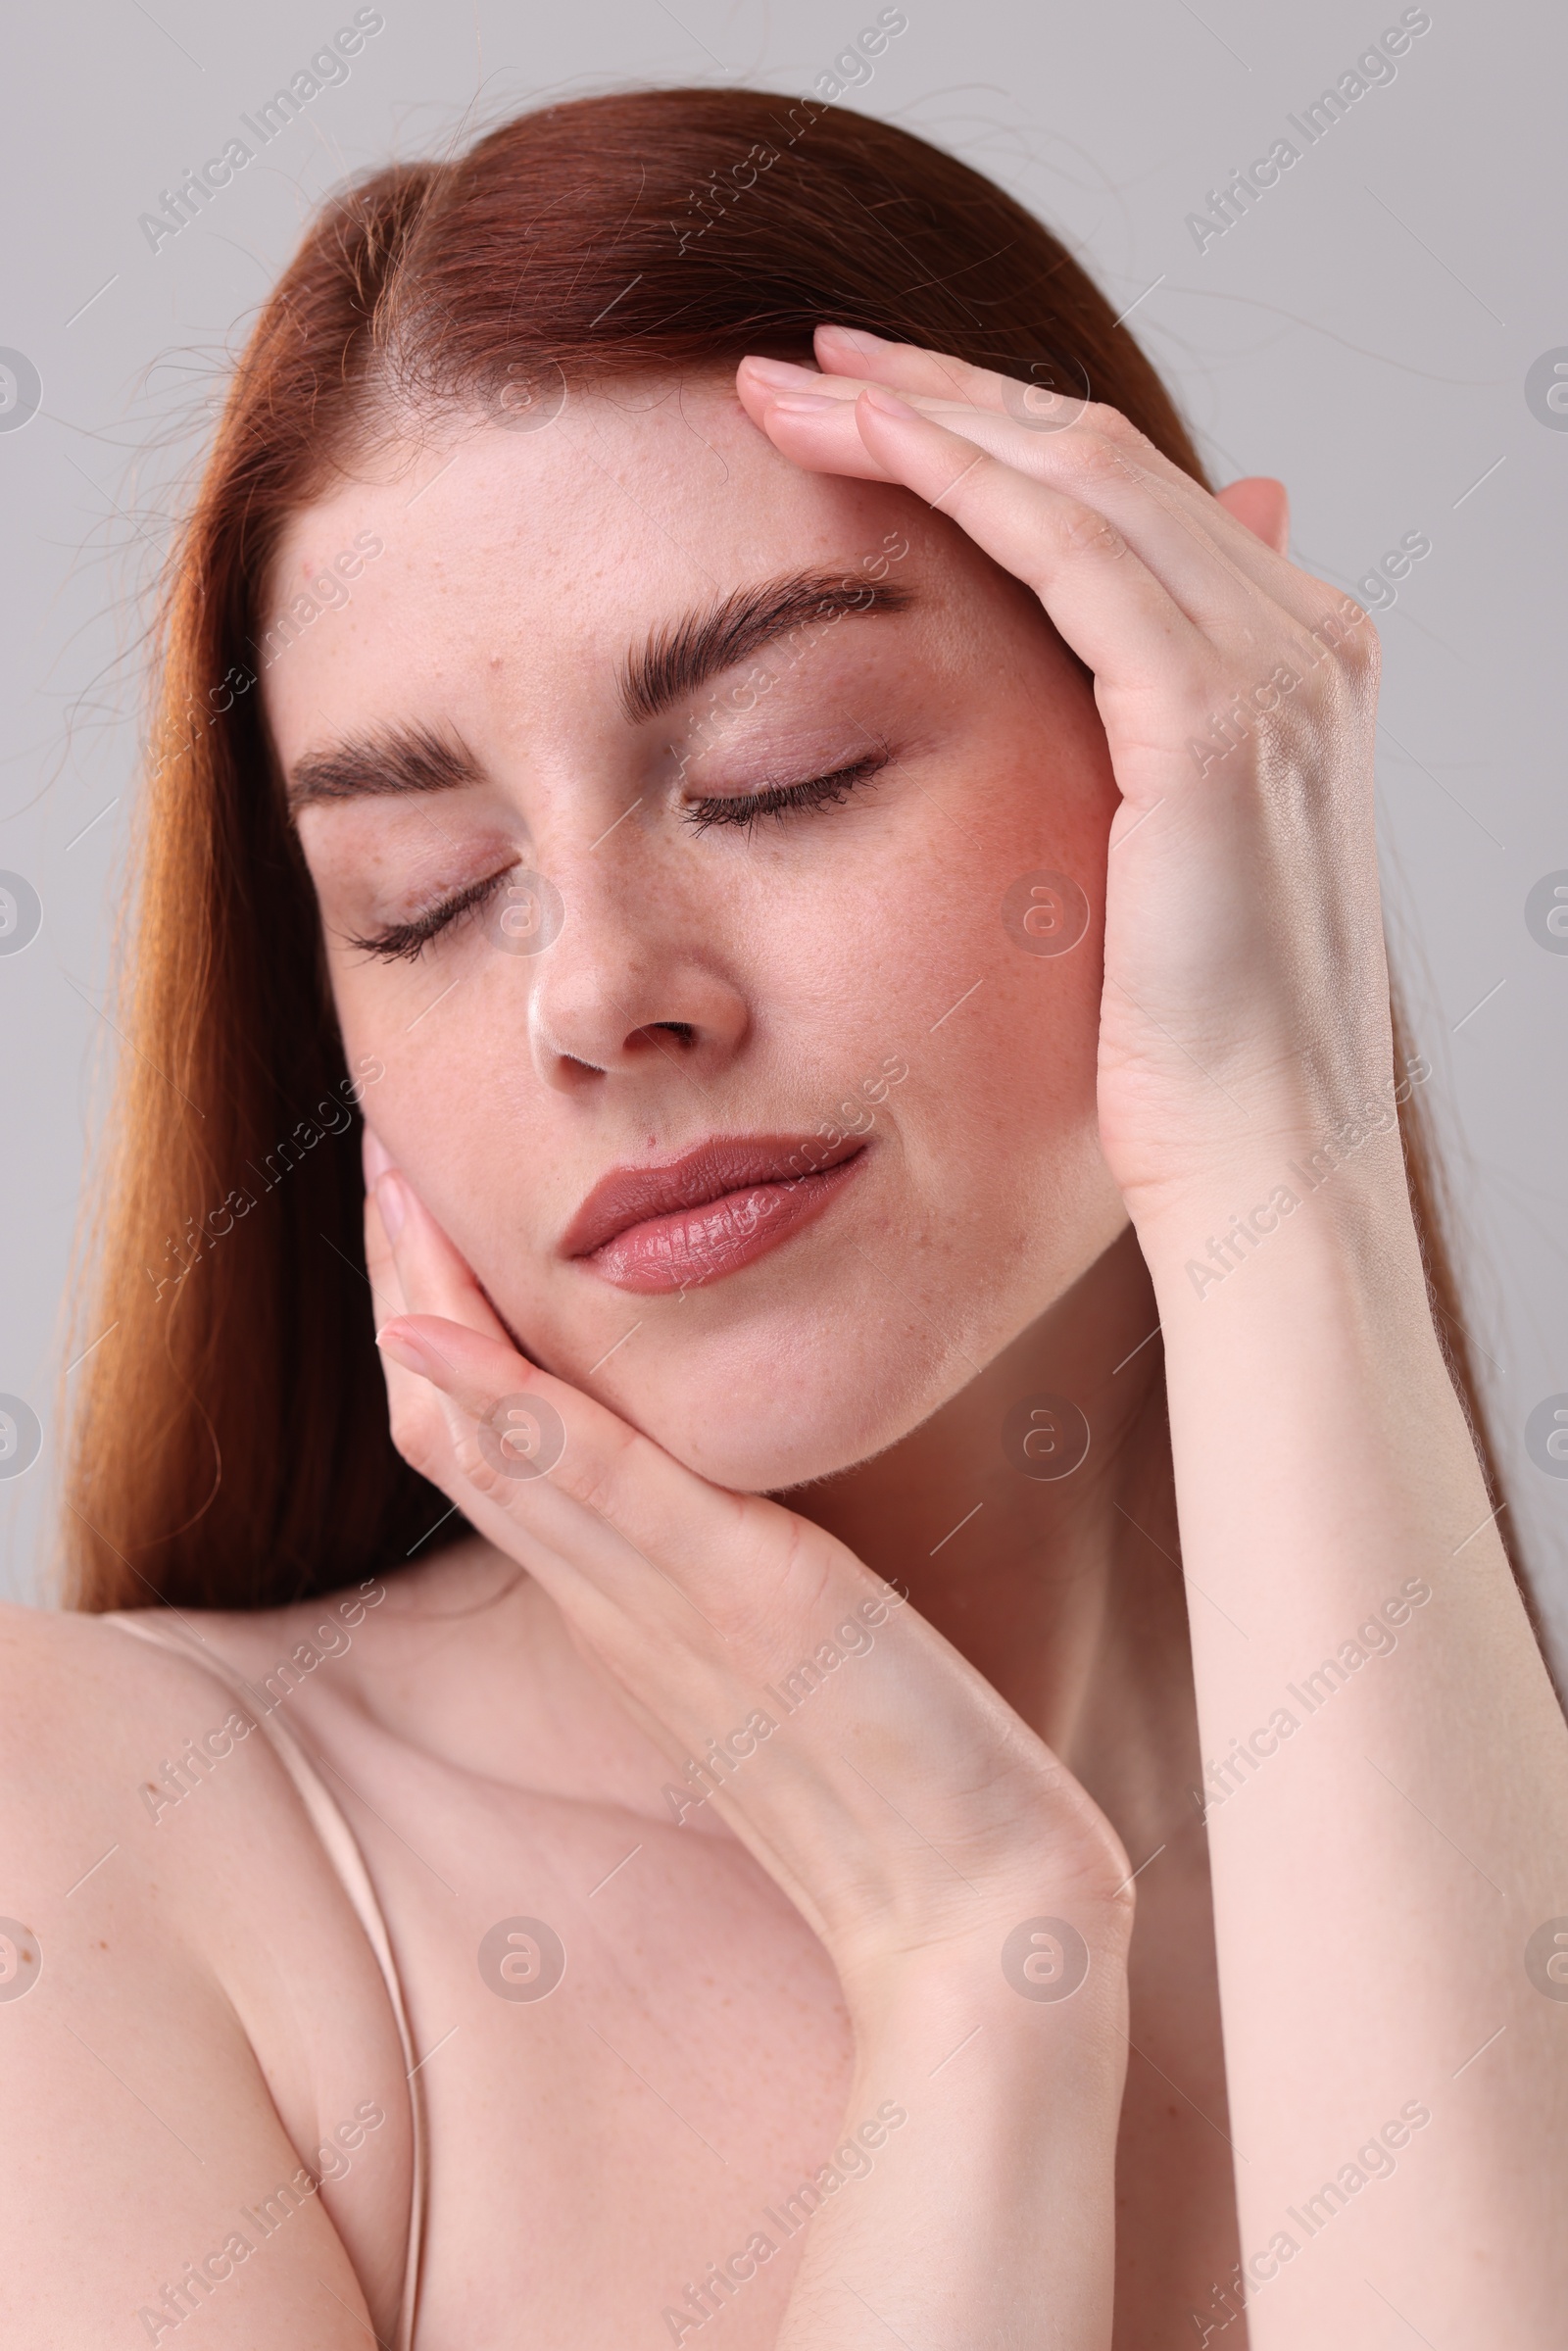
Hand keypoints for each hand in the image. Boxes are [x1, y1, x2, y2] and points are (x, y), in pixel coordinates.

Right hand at [361, 1132, 1131, 2005]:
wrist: (976, 1916)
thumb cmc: (902, 1781)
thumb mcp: (791, 1653)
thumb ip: (728, 1578)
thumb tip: (714, 1505)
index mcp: (625, 1602)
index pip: (490, 1444)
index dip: (438, 1326)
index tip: (425, 1212)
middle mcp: (615, 1601)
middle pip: (459, 1428)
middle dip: (409, 1287)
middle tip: (383, 1160)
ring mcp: (663, 1605)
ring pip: (495, 1442)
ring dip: (430, 1309)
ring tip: (396, 1185)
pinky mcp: (739, 1603)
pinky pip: (597, 1491)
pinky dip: (514, 1406)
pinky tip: (452, 1332)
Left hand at [736, 328, 1390, 1225]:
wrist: (1266, 1170)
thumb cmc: (1188, 1063)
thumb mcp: (1159, 884)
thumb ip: (1135, 764)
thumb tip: (1104, 687)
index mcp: (1292, 667)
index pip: (1125, 502)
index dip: (987, 440)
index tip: (861, 417)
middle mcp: (1301, 639)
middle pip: (1100, 454)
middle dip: (940, 394)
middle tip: (800, 362)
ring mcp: (1273, 668)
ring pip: (1077, 470)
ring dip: (921, 410)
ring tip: (786, 384)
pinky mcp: (1215, 721)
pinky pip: (1067, 549)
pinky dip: (956, 480)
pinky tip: (853, 449)